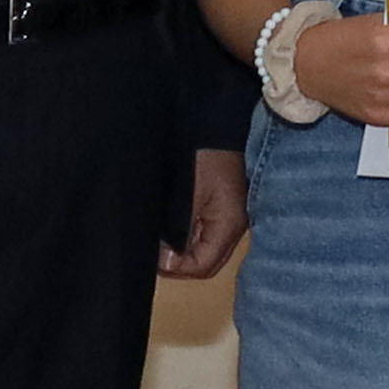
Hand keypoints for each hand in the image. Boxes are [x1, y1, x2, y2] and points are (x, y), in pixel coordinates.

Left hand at [161, 149, 248, 279]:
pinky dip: (189, 237)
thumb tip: (168, 260)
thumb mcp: (189, 196)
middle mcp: (235, 226)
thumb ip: (180, 232)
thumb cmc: (204, 154)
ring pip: (206, 249)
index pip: (203, 266)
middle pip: (207, 262)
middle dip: (179, 264)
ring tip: (161, 243)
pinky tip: (174, 230)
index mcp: (230, 225)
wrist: (216, 121)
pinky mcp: (223, 206)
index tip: (153, 258)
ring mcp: (231, 216)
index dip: (176, 267)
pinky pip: (207, 233)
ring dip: (183, 251)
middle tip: (155, 254)